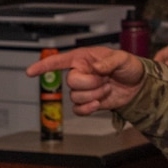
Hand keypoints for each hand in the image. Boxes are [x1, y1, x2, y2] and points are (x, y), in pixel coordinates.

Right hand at [28, 46, 145, 113]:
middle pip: (71, 81)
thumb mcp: (122, 58)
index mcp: (83, 58)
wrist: (137, 86)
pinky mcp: (87, 102)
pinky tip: (98, 104)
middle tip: (105, 79)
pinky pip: (78, 109)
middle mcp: (80, 73)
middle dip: (90, 83)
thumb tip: (95, 68)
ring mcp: (83, 89)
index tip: (30, 72)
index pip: (59, 61)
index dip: (44, 66)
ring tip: (107, 87)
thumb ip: (108, 62)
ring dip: (94, 95)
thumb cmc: (129, 67)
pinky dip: (88, 109)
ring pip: (76, 97)